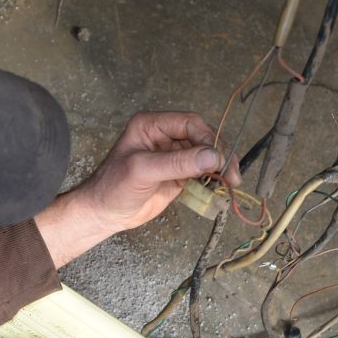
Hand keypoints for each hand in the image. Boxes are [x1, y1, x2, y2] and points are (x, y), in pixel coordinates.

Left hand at [35, 112, 241, 266]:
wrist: (105, 213)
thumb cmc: (113, 187)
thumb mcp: (143, 171)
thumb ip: (177, 163)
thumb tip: (213, 157)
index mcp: (152, 125)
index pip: (190, 123)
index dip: (208, 138)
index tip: (218, 159)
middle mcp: (165, 137)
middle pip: (203, 138)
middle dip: (219, 154)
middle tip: (232, 174)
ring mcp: (173, 156)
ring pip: (206, 155)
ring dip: (220, 167)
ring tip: (232, 182)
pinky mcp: (179, 175)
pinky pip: (202, 172)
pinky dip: (214, 179)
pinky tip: (222, 187)